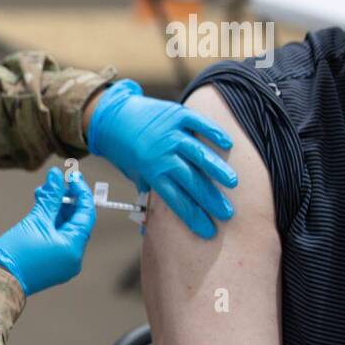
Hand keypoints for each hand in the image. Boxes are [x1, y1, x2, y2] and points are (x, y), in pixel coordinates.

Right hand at [0, 168, 95, 295]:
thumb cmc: (16, 252)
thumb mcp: (35, 220)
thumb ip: (50, 197)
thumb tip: (56, 176)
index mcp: (73, 248)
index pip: (86, 214)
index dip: (81, 193)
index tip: (72, 177)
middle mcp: (73, 258)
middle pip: (75, 222)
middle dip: (64, 201)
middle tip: (52, 184)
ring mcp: (63, 264)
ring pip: (65, 230)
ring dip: (55, 211)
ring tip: (40, 195)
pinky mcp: (51, 265)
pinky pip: (57, 240)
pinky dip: (50, 225)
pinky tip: (39, 211)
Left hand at [86, 79, 237, 239]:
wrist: (112, 116)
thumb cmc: (127, 150)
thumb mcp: (135, 172)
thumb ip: (151, 189)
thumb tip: (156, 220)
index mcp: (150, 171)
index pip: (175, 198)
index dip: (192, 215)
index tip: (208, 230)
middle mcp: (160, 153)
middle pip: (189, 179)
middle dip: (209, 199)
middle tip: (227, 213)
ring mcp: (169, 133)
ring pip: (196, 153)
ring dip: (216, 168)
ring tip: (232, 183)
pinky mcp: (176, 114)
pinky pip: (198, 123)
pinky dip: (212, 132)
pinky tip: (227, 145)